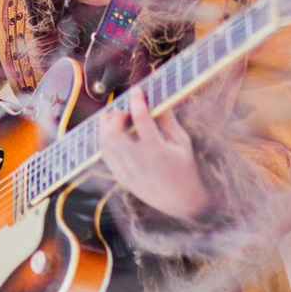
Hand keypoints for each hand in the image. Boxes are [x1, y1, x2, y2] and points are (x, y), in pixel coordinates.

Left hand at [98, 88, 211, 220]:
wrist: (181, 202)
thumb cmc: (185, 169)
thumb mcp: (182, 143)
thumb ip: (168, 121)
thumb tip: (158, 99)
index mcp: (157, 151)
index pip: (140, 119)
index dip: (137, 101)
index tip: (137, 90)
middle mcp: (138, 162)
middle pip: (112, 133)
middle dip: (114, 116)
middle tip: (124, 111)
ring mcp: (127, 172)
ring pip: (105, 144)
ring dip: (106, 128)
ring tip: (117, 120)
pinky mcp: (122, 179)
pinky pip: (106, 156)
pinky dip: (107, 142)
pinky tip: (116, 135)